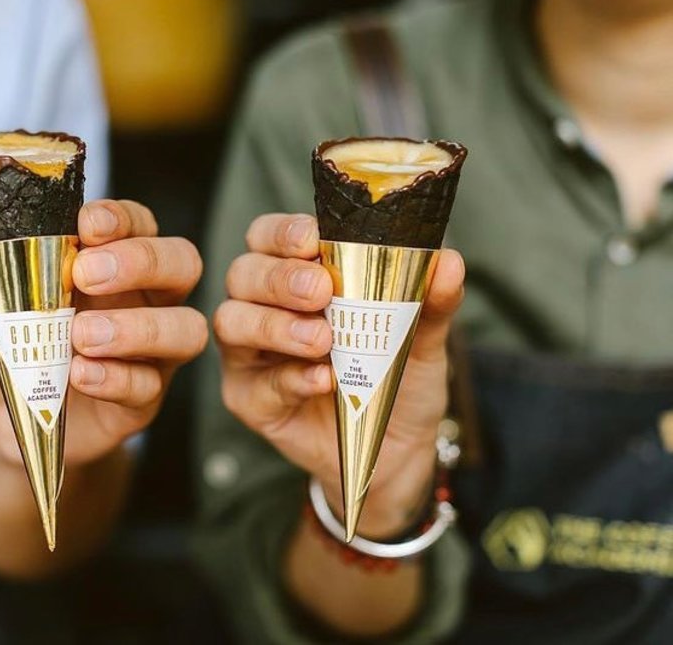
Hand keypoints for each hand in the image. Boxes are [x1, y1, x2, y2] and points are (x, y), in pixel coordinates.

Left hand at [0, 199, 206, 469]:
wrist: (8, 418)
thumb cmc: (11, 346)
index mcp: (113, 260)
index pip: (140, 222)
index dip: (122, 217)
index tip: (86, 224)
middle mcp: (145, 298)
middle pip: (183, 262)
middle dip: (142, 261)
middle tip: (86, 274)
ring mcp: (152, 350)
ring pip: (187, 327)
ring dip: (137, 327)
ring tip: (83, 335)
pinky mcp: (144, 399)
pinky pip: (150, 386)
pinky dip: (115, 378)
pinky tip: (80, 376)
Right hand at [214, 213, 463, 538]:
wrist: (395, 449)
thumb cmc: (396, 378)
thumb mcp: (423, 337)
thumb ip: (431, 301)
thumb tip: (448, 261)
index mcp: (296, 274)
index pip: (269, 236)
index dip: (282, 232)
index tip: (313, 240)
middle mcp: (263, 306)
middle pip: (243, 273)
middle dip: (279, 278)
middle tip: (321, 292)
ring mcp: (251, 354)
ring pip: (232, 322)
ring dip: (275, 325)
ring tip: (322, 341)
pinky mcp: (250, 399)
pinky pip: (255, 383)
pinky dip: (288, 377)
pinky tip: (323, 380)